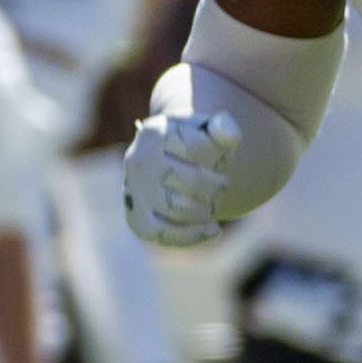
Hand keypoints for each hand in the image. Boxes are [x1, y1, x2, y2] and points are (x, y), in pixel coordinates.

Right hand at [123, 99, 239, 247]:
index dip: (219, 155)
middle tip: (222, 183)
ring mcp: (135, 193)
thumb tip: (227, 132)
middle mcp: (137, 161)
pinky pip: (167, 235)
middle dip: (217, 186)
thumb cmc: (194, 144)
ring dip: (208, 209)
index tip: (222, 155)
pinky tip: (214, 230)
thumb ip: (223, 127)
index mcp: (154, 132)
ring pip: (182, 211)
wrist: (167, 162)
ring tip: (213, 201)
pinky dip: (195, 235)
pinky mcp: (137, 221)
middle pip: (193, 182)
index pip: (197, 148)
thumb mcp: (209, 129)